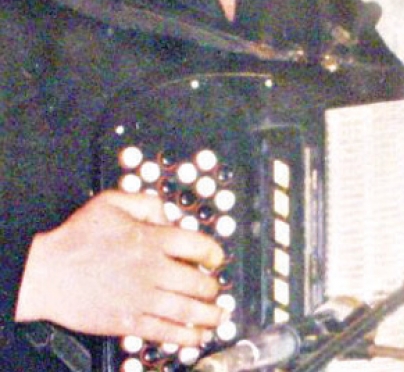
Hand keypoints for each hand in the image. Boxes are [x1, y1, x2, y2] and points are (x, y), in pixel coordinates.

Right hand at [16, 190, 225, 346]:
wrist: (48, 272)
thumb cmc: (78, 236)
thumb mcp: (112, 202)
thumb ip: (146, 203)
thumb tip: (167, 215)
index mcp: (150, 239)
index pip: (196, 245)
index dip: (212, 252)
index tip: (215, 257)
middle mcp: (152, 270)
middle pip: (197, 281)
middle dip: (211, 287)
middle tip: (214, 288)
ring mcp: (142, 298)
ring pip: (187, 310)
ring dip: (208, 315)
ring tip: (217, 316)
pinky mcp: (130, 321)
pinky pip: (166, 332)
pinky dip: (186, 337)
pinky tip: (196, 337)